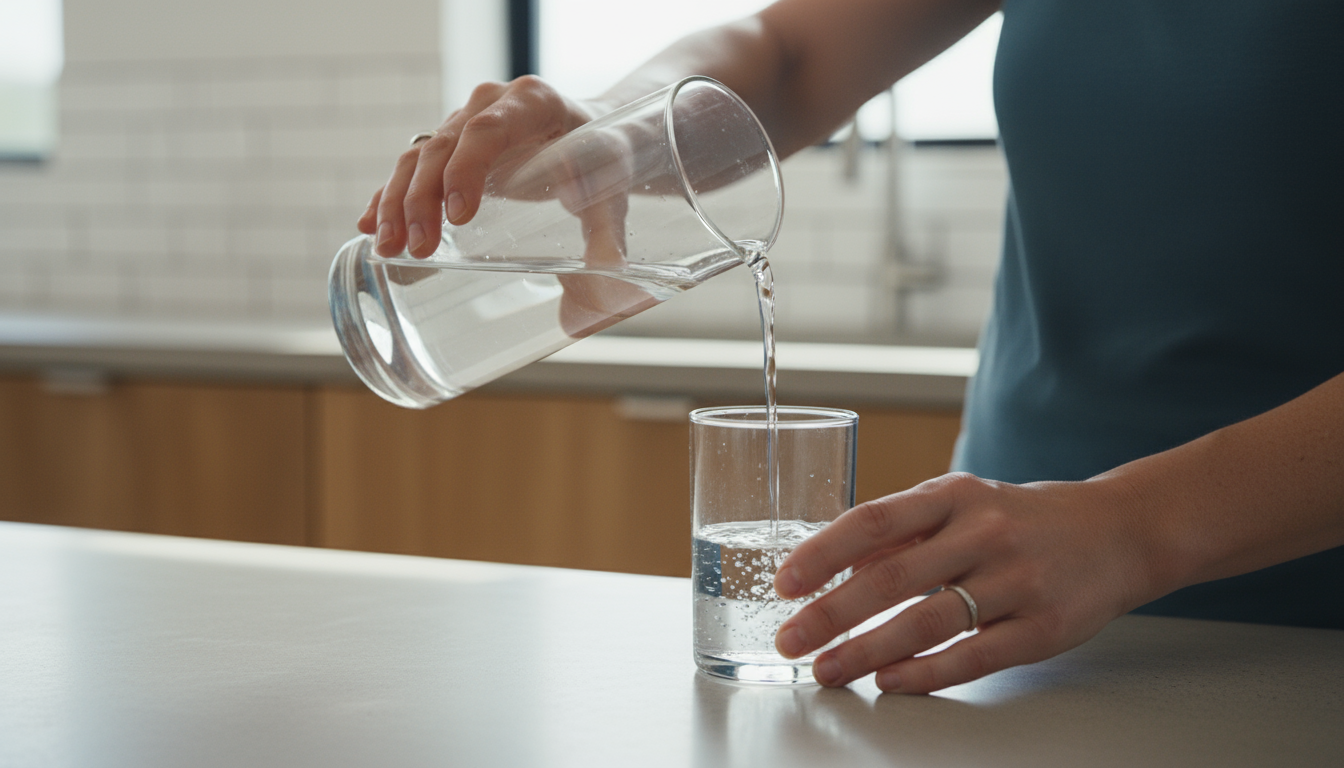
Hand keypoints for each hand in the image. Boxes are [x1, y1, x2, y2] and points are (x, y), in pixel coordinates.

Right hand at [356, 76, 609, 257]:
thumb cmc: (606, 158)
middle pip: (442, 147)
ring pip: (418, 157)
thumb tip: (607, 262)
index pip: (487, 130)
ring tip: (388, 249)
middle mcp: (492, 104)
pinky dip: (388, 196)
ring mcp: (466, 122)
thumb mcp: (614, 186)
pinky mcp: (453, 147)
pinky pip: (412, 168)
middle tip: (418, 248)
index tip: (459, 216)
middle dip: (422, 200)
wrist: (597, 138)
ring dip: (396, 203)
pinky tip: (370, 226)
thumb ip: (611, 224)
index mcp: (532, 102)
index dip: (465, 171)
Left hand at [773, 473, 1159, 692]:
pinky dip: (924, 673)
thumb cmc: (1019, 520)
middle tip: (790, 639)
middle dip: (831, 613)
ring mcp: (1016, 581)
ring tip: (827, 670)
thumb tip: (830, 564)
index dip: (823, 553)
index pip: (873, 520)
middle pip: (892, 577)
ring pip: (927, 622)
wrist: (1117, 533)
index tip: (785, 583)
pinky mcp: (1042, 628)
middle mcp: (983, 532)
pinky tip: (889, 681)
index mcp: (954, 495)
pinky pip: (973, 657)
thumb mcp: (961, 504)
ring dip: (867, 652)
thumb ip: (901, 532)